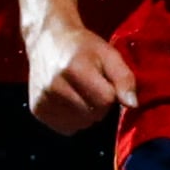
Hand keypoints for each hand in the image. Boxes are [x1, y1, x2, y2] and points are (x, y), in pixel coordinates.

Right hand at [24, 12, 137, 136]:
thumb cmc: (82, 47)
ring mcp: (43, 100)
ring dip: (86, 114)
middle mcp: (55, 86)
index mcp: (74, 69)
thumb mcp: (108, 54)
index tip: (103, 81)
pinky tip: (68, 101)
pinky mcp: (37, 110)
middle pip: (94, 115)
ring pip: (80, 124)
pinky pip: (66, 128)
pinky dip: (72, 119)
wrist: (46, 40)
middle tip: (91, 86)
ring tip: (79, 93)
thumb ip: (124, 78)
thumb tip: (133, 105)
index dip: (110, 93)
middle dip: (99, 104)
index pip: (106, 101)